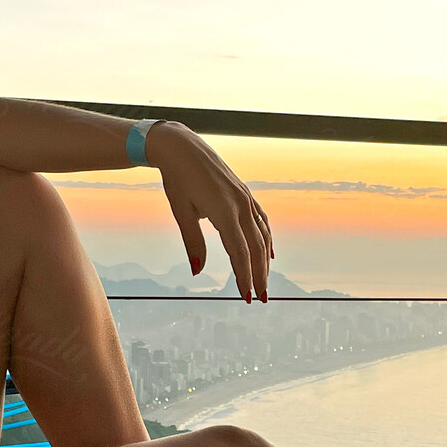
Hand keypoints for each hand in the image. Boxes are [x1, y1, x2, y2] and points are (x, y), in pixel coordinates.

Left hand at [146, 121, 274, 301]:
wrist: (182, 147)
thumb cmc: (177, 180)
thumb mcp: (181, 212)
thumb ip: (193, 243)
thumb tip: (197, 271)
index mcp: (224, 212)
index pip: (240, 253)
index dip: (244, 277)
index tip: (246, 297)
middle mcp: (241, 205)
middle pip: (256, 248)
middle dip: (259, 276)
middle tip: (260, 299)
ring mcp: (246, 198)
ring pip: (262, 236)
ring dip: (264, 262)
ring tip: (264, 282)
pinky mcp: (245, 194)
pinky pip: (262, 221)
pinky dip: (267, 239)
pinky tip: (268, 252)